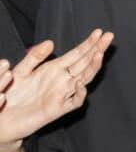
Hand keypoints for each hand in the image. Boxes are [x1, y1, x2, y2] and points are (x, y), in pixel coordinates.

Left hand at [0, 29, 112, 146]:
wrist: (3, 119)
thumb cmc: (11, 94)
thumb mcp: (20, 71)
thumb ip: (34, 57)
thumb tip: (50, 42)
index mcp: (55, 68)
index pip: (77, 53)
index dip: (88, 43)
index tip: (99, 32)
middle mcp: (62, 79)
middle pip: (85, 62)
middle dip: (98, 49)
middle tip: (109, 36)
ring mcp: (62, 94)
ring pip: (85, 78)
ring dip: (93, 67)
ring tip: (100, 54)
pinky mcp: (58, 109)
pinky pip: (75, 101)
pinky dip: (80, 93)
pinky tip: (80, 82)